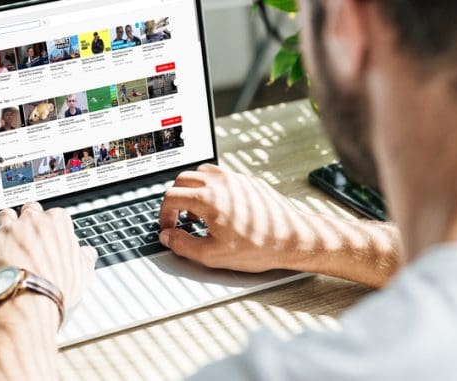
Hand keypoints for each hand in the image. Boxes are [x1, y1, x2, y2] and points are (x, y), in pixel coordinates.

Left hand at [0, 202, 95, 308]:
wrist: (31, 302)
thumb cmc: (58, 288)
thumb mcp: (83, 272)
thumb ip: (85, 257)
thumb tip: (86, 254)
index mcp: (57, 222)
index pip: (55, 215)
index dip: (52, 227)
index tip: (51, 237)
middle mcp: (32, 221)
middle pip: (29, 210)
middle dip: (28, 221)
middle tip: (30, 237)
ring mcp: (9, 230)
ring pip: (5, 216)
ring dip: (6, 226)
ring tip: (9, 241)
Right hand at [159, 164, 309, 271]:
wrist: (292, 239)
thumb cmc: (259, 247)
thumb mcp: (213, 255)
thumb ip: (183, 245)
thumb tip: (168, 237)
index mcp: (208, 199)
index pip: (171, 196)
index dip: (164, 214)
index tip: (168, 227)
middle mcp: (220, 183)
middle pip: (183, 179)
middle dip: (175, 199)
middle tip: (178, 218)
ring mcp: (236, 179)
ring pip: (202, 172)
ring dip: (192, 189)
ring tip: (197, 212)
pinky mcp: (249, 181)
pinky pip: (222, 176)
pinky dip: (212, 188)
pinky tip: (219, 208)